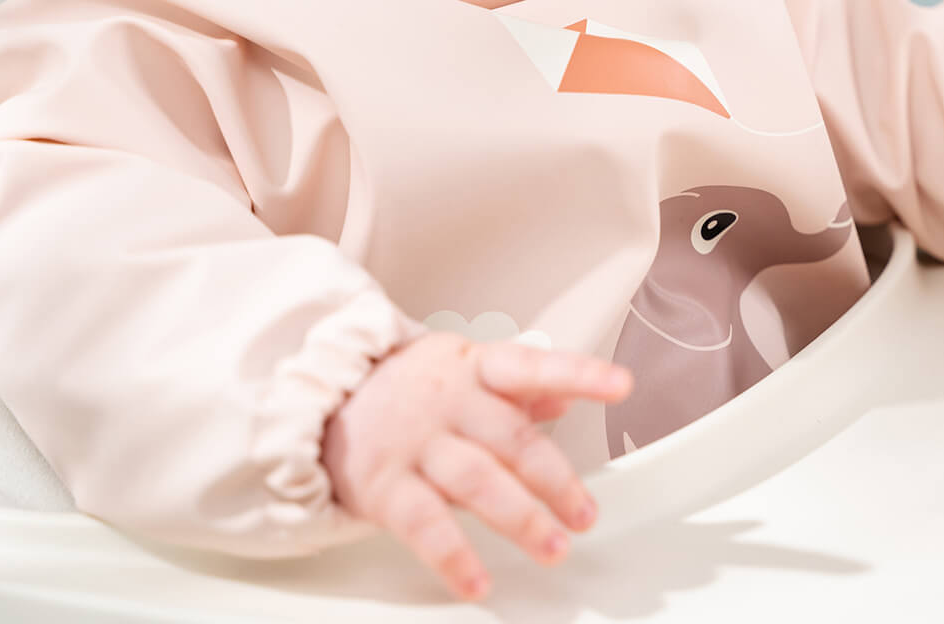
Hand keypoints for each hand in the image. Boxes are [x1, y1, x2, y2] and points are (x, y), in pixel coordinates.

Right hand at [321, 331, 632, 600]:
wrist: (323, 397)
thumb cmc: (408, 387)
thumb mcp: (465, 369)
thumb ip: (519, 386)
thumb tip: (567, 393)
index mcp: (473, 367)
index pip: (532, 364)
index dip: (579, 374)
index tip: (621, 384)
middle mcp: (448, 401)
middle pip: (511, 438)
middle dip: (555, 479)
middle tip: (584, 514)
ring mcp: (415, 442)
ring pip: (476, 480)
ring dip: (520, 518)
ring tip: (553, 546)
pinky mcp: (384, 485)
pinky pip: (424, 524)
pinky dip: (454, 557)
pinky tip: (479, 579)